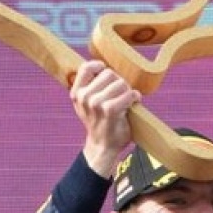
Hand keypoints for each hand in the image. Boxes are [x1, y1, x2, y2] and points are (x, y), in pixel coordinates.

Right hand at [70, 60, 140, 177]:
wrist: (102, 146)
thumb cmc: (98, 122)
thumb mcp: (85, 105)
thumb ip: (89, 87)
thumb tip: (102, 67)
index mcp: (76, 93)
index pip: (86, 68)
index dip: (99, 66)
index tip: (106, 72)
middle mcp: (84, 97)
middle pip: (109, 73)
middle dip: (119, 81)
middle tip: (121, 93)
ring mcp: (96, 103)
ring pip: (120, 82)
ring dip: (128, 90)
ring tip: (127, 100)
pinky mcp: (110, 110)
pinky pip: (128, 94)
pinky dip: (135, 96)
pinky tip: (135, 101)